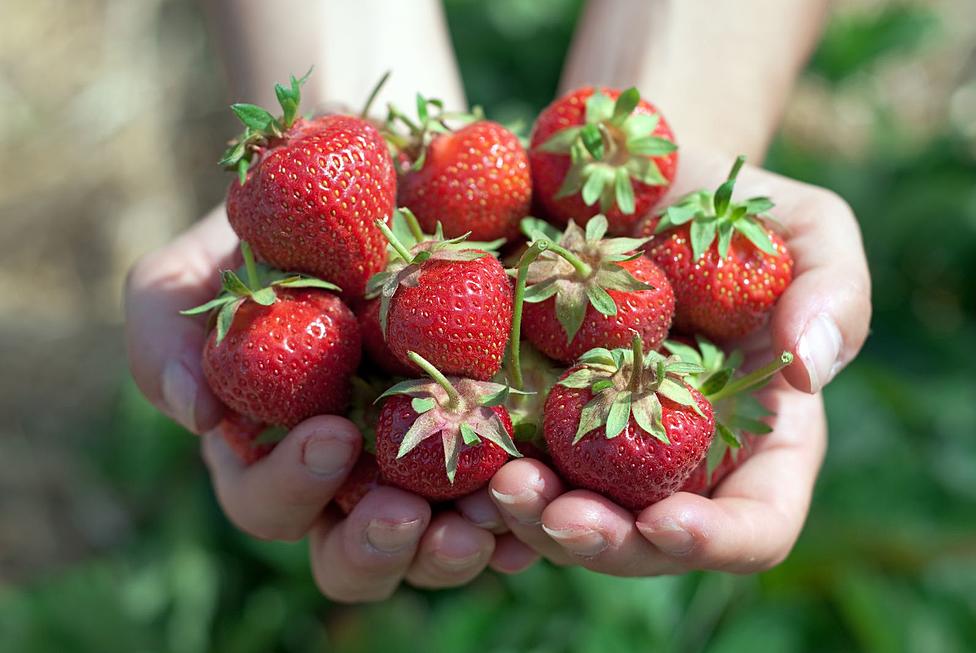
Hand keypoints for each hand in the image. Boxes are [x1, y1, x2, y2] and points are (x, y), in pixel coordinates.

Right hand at [124, 207, 537, 601]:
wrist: (378, 184)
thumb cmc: (278, 232)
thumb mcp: (201, 264)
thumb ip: (166, 330)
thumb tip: (197, 414)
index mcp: (280, 451)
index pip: (273, 505)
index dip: (293, 488)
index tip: (331, 435)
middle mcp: (357, 475)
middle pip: (359, 553)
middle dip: (380, 547)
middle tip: (410, 514)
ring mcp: (430, 465)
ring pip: (441, 544)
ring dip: (462, 545)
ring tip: (491, 514)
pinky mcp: (497, 442)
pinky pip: (517, 500)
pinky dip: (529, 511)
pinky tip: (541, 491)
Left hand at [489, 149, 869, 573]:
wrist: (636, 183)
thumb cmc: (734, 211)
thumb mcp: (809, 229)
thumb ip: (837, 291)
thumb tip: (813, 367)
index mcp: (754, 443)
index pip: (753, 525)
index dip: (716, 540)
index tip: (669, 522)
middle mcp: (673, 461)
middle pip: (645, 542)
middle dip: (602, 542)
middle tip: (553, 512)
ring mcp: (598, 445)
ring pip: (567, 518)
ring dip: (530, 520)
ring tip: (497, 486)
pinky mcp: (533, 414)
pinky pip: (507, 467)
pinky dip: (481, 483)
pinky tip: (459, 467)